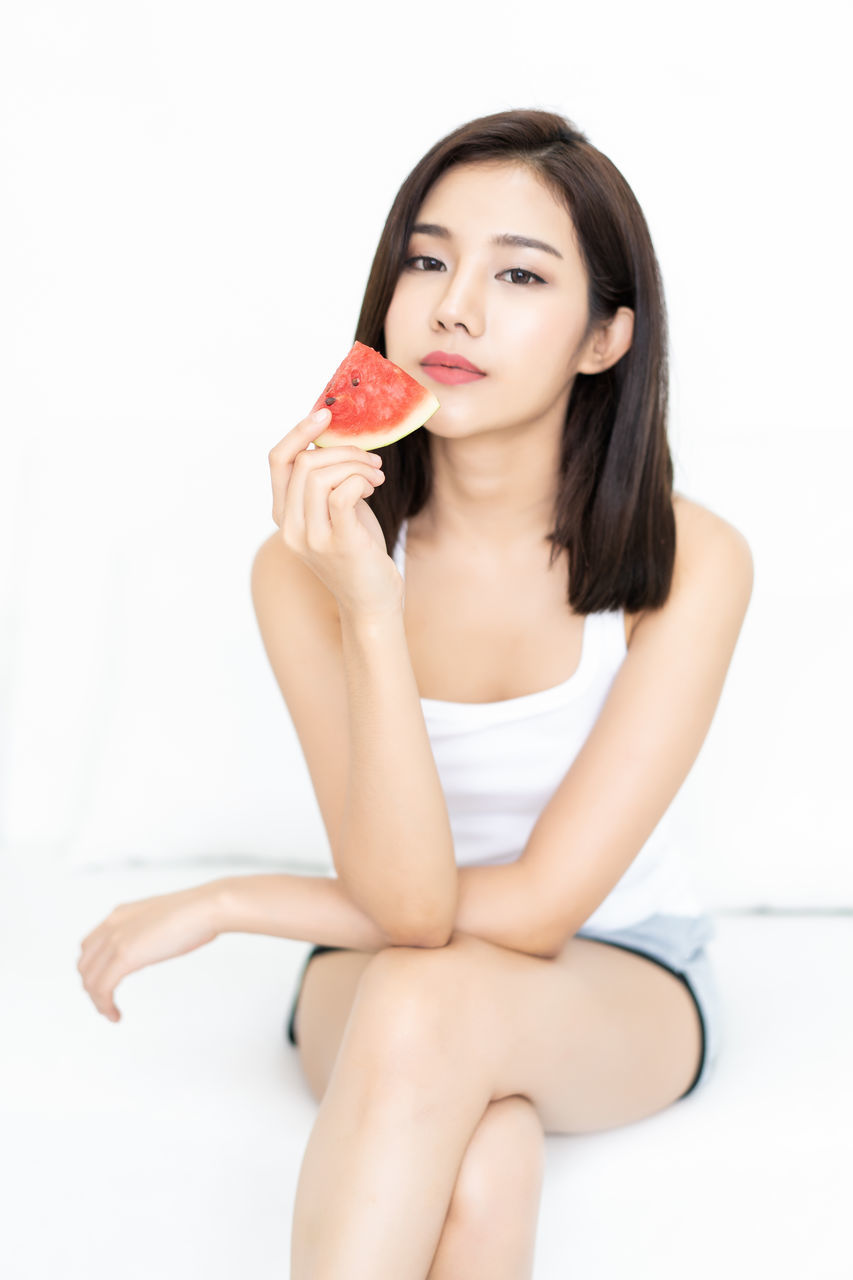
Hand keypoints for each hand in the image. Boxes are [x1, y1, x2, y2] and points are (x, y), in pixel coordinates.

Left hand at [76, 885, 220, 1021]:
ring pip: (90, 979)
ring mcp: (117, 940)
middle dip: (92, 986)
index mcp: (120, 914)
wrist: (206, 908)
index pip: (90, 945)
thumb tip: (153, 943)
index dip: (93, 968)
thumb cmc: (197, 912)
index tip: (106, 983)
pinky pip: (102, 988)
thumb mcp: (162, 918)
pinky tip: (115, 1014)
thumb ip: (149, 930)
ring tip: (110, 1012)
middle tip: (107, 1002)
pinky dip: (104, 1005)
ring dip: (97, 1000)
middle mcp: (112, 925)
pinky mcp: (125, 956)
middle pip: (85, 963)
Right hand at [268, 407, 402, 617]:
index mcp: (284, 516)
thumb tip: (335, 439)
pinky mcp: (339, 545)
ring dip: (356, 465)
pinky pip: (344, 493)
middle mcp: (291, 527)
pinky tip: (374, 488)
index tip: (325, 414)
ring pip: (320, 475)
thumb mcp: (335, 512)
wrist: (372, 602)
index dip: (299, 431)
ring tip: (376, 476)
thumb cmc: (358, 553)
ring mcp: (312, 538)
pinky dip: (361, 481)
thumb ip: (327, 481)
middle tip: (372, 461)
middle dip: (343, 450)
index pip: (277, 460)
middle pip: (303, 463)